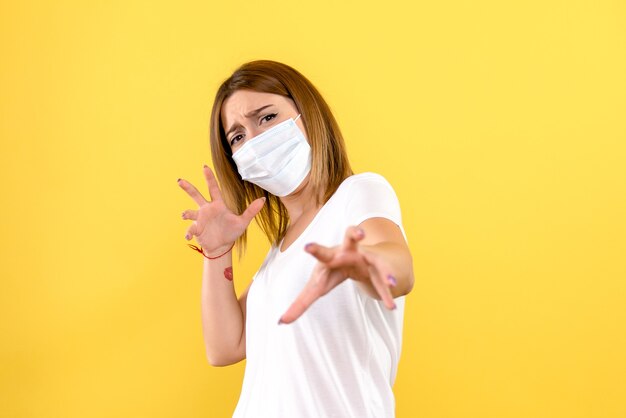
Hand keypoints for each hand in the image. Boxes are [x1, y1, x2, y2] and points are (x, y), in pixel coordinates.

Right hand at [178, 165, 264, 254]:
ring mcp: (200, 219)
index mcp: (218, 205)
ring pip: (190, 212)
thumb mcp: (242, 221)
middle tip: (180, 180)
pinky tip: (188, 236)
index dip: (209, 178)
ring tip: (184, 215)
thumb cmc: (231, 231)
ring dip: (186, 213)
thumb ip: (251, 210)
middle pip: (196, 195)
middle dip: (188, 188)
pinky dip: (188, 232)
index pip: (213, 188)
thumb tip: (263, 199)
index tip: (205, 167)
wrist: (222, 245)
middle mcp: (206, 209)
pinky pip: (190, 229)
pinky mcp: (196, 229)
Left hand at [279, 226, 396, 323]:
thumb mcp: (319, 286)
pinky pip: (384, 280)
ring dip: (384, 270)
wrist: (366, 260)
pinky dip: (387, 293)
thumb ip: (301, 303)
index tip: (307, 246)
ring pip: (376, 259)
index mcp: (332, 255)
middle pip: (351, 238)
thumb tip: (281, 322)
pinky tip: (391, 306)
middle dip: (354, 234)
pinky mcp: (380, 267)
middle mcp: (350, 251)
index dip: (315, 249)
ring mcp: (367, 257)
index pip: (322, 251)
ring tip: (391, 282)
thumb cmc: (336, 271)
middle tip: (359, 234)